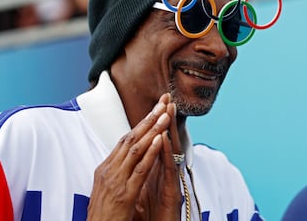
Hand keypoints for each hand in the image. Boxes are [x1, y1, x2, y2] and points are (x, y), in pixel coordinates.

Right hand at [87, 93, 180, 220]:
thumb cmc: (103, 215)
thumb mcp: (105, 189)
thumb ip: (116, 173)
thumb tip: (124, 160)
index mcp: (105, 168)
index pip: (125, 140)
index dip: (140, 124)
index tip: (153, 110)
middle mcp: (109, 170)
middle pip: (130, 138)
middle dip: (148, 119)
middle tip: (161, 103)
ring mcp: (116, 181)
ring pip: (136, 149)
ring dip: (152, 130)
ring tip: (164, 115)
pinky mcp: (125, 193)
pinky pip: (140, 169)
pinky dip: (150, 152)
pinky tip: (160, 139)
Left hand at [134, 102, 181, 220]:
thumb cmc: (148, 217)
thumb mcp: (140, 191)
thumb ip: (140, 174)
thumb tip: (133, 160)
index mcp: (155, 172)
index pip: (155, 143)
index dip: (154, 124)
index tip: (155, 104)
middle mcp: (164, 175)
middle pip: (165, 141)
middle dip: (164, 119)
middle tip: (166, 97)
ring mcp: (170, 183)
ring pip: (170, 152)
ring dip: (168, 129)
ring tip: (168, 110)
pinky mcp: (173, 194)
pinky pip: (168, 171)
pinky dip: (166, 154)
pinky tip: (165, 139)